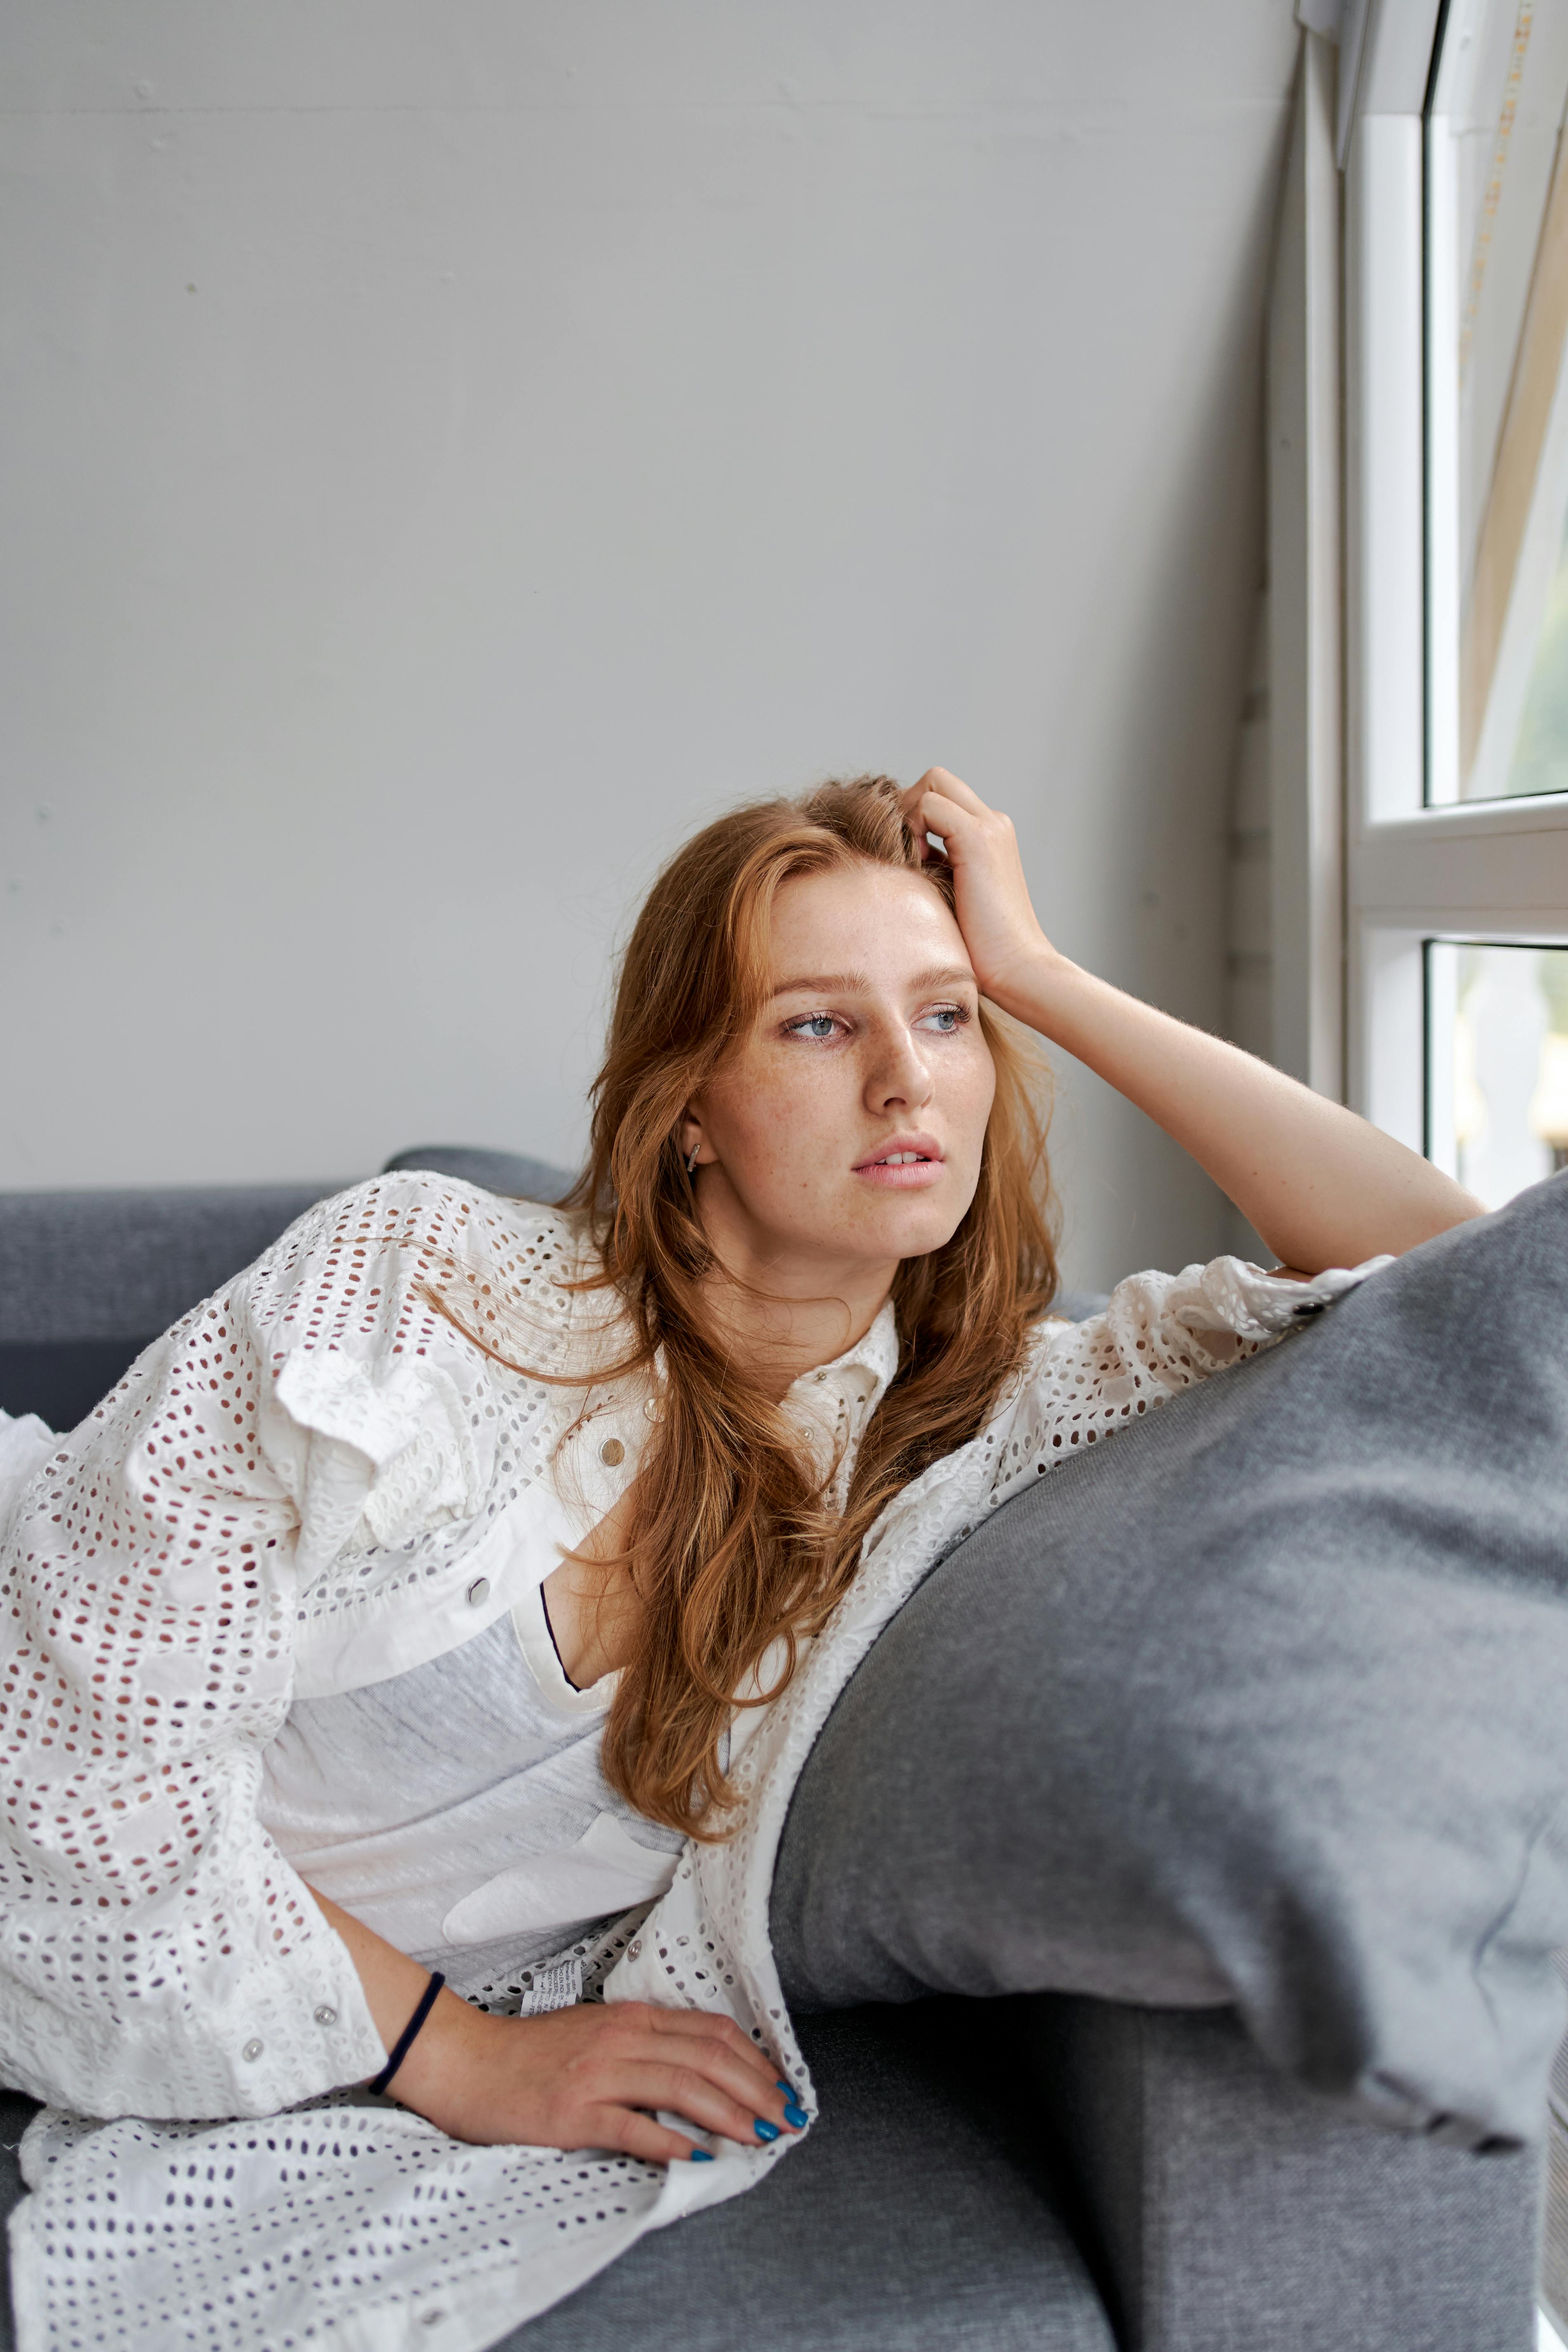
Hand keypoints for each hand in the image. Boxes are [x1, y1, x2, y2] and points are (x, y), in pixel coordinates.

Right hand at [392, 1991, 802, 2162]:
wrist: (467, 2062)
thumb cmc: (531, 2055)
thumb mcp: (597, 2035)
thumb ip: (644, 2047)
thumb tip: (698, 2071)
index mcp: (631, 2019)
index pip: (711, 2031)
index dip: (754, 2059)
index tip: (782, 2087)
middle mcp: (621, 2039)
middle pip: (707, 2057)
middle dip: (756, 2088)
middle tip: (787, 2117)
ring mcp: (598, 2074)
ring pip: (681, 2086)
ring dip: (728, 2112)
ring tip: (760, 2136)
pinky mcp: (573, 2113)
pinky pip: (632, 2125)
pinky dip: (670, 2140)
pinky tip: (696, 2156)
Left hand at [899, 769, 1056, 1010]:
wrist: (1017, 969)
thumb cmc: (981, 947)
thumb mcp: (951, 895)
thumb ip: (934, 867)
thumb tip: (897, 855)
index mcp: (990, 834)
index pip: (941, 795)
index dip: (914, 815)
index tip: (908, 857)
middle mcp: (994, 823)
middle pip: (936, 779)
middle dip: (908, 806)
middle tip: (901, 850)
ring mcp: (990, 827)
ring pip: (932, 783)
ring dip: (909, 816)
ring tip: (911, 861)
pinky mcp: (978, 839)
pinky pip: (929, 805)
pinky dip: (912, 827)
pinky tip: (916, 865)